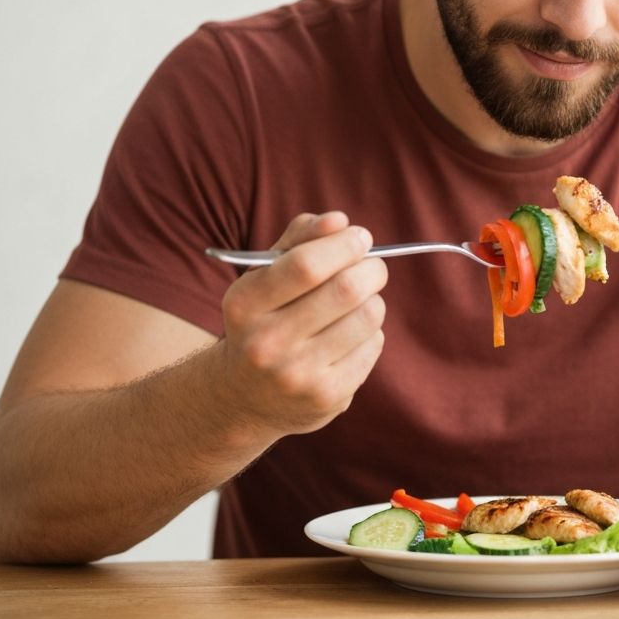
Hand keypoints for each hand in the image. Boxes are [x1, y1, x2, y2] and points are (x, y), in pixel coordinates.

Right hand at [218, 211, 387, 435]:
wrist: (244, 398)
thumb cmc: (264, 318)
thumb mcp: (265, 276)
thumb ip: (299, 239)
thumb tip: (338, 221)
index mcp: (244, 304)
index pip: (306, 265)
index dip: (344, 245)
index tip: (360, 237)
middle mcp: (266, 344)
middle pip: (346, 290)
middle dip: (371, 268)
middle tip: (372, 266)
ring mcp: (297, 375)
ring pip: (368, 316)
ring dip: (373, 300)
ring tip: (357, 302)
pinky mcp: (328, 397)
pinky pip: (374, 345)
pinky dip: (370, 332)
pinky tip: (348, 336)